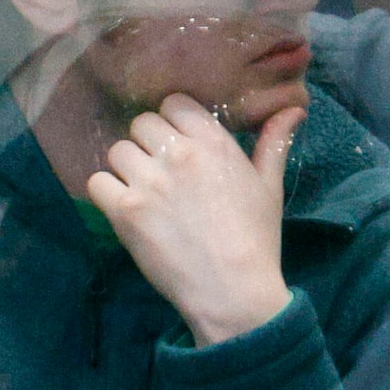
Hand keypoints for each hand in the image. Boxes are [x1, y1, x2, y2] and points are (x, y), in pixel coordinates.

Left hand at [84, 94, 298, 347]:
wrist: (231, 286)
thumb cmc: (255, 238)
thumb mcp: (269, 185)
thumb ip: (273, 143)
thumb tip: (293, 109)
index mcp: (213, 142)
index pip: (174, 103)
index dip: (171, 121)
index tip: (176, 142)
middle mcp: (178, 153)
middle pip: (141, 124)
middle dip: (147, 144)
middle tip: (158, 171)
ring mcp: (148, 180)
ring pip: (117, 151)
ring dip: (125, 168)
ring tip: (142, 191)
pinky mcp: (124, 209)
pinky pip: (97, 182)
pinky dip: (106, 192)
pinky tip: (123, 208)